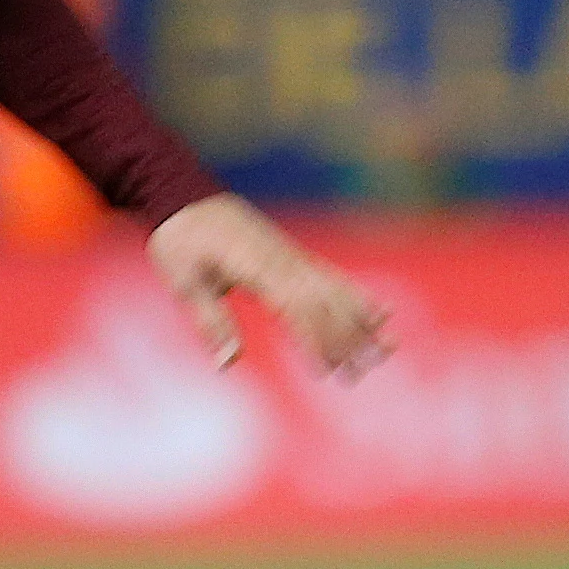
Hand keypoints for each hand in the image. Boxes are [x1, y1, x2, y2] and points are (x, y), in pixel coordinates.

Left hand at [147, 194, 391, 378]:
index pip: (293, 304)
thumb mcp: (183, 282)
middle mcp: (281, 257)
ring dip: (362, 319)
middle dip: (344, 338)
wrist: (183, 193)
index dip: (313, 338)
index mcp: (253, 264)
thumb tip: (228, 363)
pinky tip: (381, 313)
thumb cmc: (179, 242)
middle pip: (322, 300)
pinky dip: (357, 295)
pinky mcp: (293, 254)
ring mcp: (291, 254)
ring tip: (389, 348)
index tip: (326, 371)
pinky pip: (331, 275)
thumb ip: (210, 321)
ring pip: (335, 287)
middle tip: (359, 375)